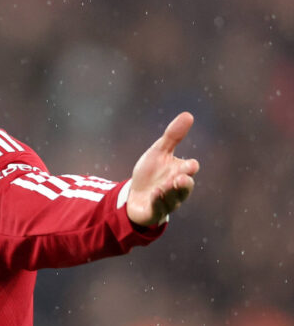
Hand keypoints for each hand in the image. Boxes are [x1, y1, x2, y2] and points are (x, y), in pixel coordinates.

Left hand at [126, 112, 199, 226]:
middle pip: (185, 186)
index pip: (189, 169)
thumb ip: (173, 136)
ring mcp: (167, 201)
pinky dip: (157, 201)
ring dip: (169, 192)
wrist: (135, 194)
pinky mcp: (155, 211)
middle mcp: (176, 188)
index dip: (189, 167)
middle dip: (183, 183)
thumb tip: (188, 114)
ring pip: (174, 199)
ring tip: (164, 186)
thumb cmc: (151, 173)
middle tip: (180, 177)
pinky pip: (158, 208)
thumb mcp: (159, 152)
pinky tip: (154, 194)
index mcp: (179, 171)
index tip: (190, 164)